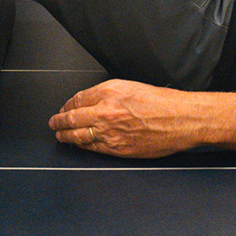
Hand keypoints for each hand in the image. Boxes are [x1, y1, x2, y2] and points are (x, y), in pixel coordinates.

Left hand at [48, 79, 202, 157]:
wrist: (181, 119)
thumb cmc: (163, 102)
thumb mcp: (131, 86)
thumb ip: (108, 93)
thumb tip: (91, 101)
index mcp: (110, 92)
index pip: (78, 98)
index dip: (68, 104)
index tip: (65, 106)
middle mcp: (106, 112)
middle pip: (72, 118)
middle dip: (60, 121)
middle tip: (54, 122)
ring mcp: (110, 133)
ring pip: (79, 136)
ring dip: (66, 135)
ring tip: (60, 135)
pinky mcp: (118, 149)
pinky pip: (93, 148)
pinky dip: (82, 146)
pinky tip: (79, 145)